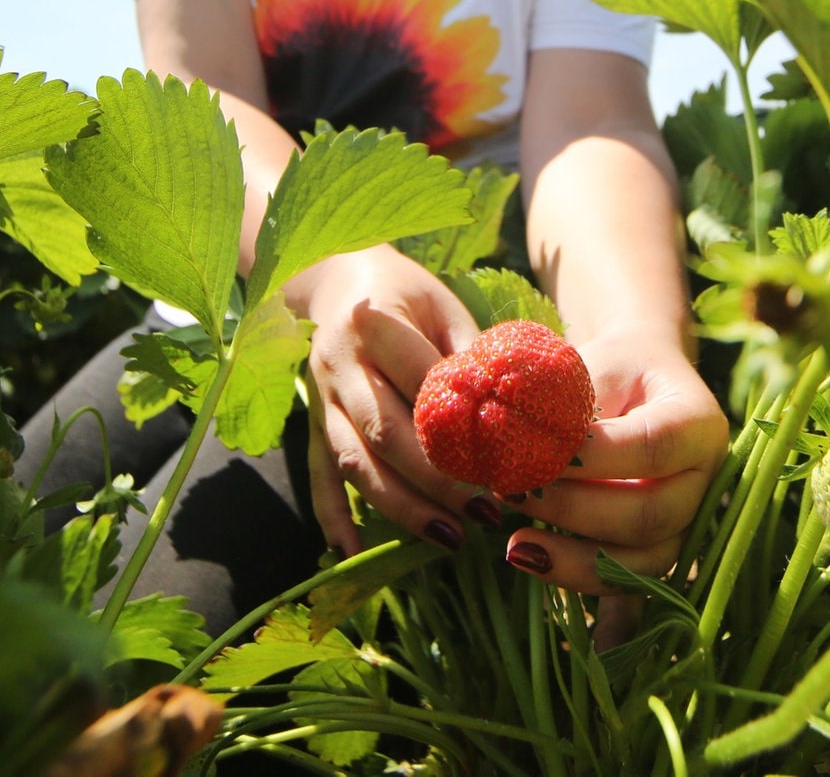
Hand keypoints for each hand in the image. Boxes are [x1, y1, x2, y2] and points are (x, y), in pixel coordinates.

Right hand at [298, 245, 492, 556]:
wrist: (330, 278)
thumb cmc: (402, 292)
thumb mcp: (443, 305)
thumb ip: (471, 355)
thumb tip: (518, 412)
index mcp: (374, 325)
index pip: (423, 386)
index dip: (465, 430)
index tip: (509, 464)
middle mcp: (340, 365)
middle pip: (387, 434)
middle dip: (438, 481)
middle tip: (488, 512)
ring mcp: (320, 399)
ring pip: (355, 462)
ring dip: (401, 506)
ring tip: (450, 537)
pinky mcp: (311, 424)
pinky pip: (318, 476)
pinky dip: (331, 517)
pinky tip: (350, 552)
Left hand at [503, 326, 729, 593]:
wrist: (636, 383)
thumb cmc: (608, 371)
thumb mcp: (589, 367)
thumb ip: (560, 402)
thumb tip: (505, 437)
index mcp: (697, 423)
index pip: (653, 446)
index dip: (594, 458)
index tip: (535, 456)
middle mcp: (705, 480)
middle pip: (651, 514)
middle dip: (575, 511)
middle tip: (514, 493)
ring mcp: (688, 521)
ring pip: (644, 561)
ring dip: (575, 559)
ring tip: (515, 546)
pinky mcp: (661, 548)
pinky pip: (628, 583)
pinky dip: (578, 578)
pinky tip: (531, 561)